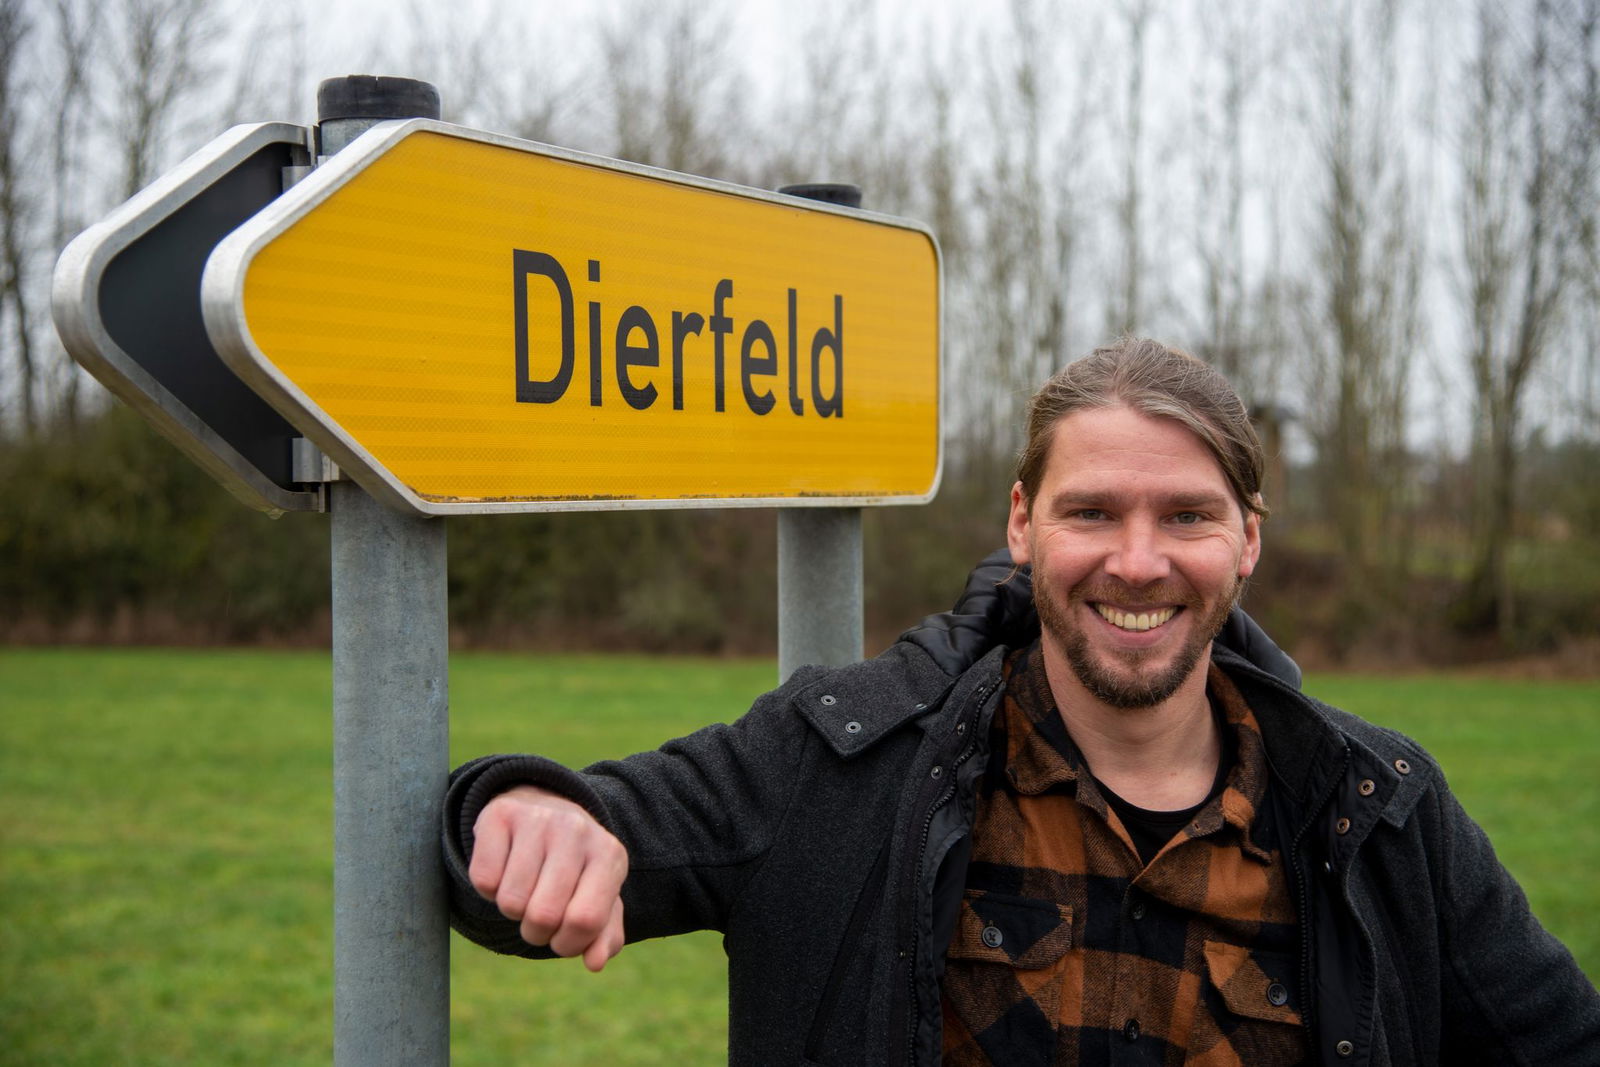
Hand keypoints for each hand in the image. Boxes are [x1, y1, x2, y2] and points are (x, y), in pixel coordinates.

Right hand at [468, 785, 628, 970]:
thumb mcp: (597, 897)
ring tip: (523, 890)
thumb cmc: (573, 868)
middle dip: (535, 933)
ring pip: (510, 901)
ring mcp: (539, 818)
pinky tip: (504, 871)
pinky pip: (483, 880)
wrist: (542, 809)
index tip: (561, 939)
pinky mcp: (500, 814)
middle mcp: (577, 830)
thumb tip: (595, 963)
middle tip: (537, 917)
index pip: (586, 920)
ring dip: (510, 911)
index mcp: (609, 855)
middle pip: (543, 915)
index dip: (567, 945)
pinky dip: (488, 890)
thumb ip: (603, 935)